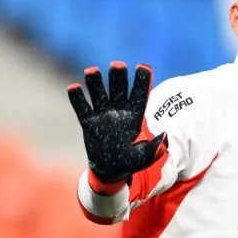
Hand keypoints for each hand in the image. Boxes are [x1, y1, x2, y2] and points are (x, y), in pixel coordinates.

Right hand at [67, 62, 166, 192]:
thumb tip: (165, 138)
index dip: (142, 81)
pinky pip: (82, 108)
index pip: (139, 95)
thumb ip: (154, 149)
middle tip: (117, 65)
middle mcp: (118, 112)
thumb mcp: (143, 158)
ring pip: (99, 94)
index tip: (144, 67)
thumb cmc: (129, 163)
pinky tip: (73, 88)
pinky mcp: (88, 123)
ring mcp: (102, 115)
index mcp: (134, 117)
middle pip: (118, 89)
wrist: (109, 172)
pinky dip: (77, 99)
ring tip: (91, 71)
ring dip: (95, 82)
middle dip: (118, 77)